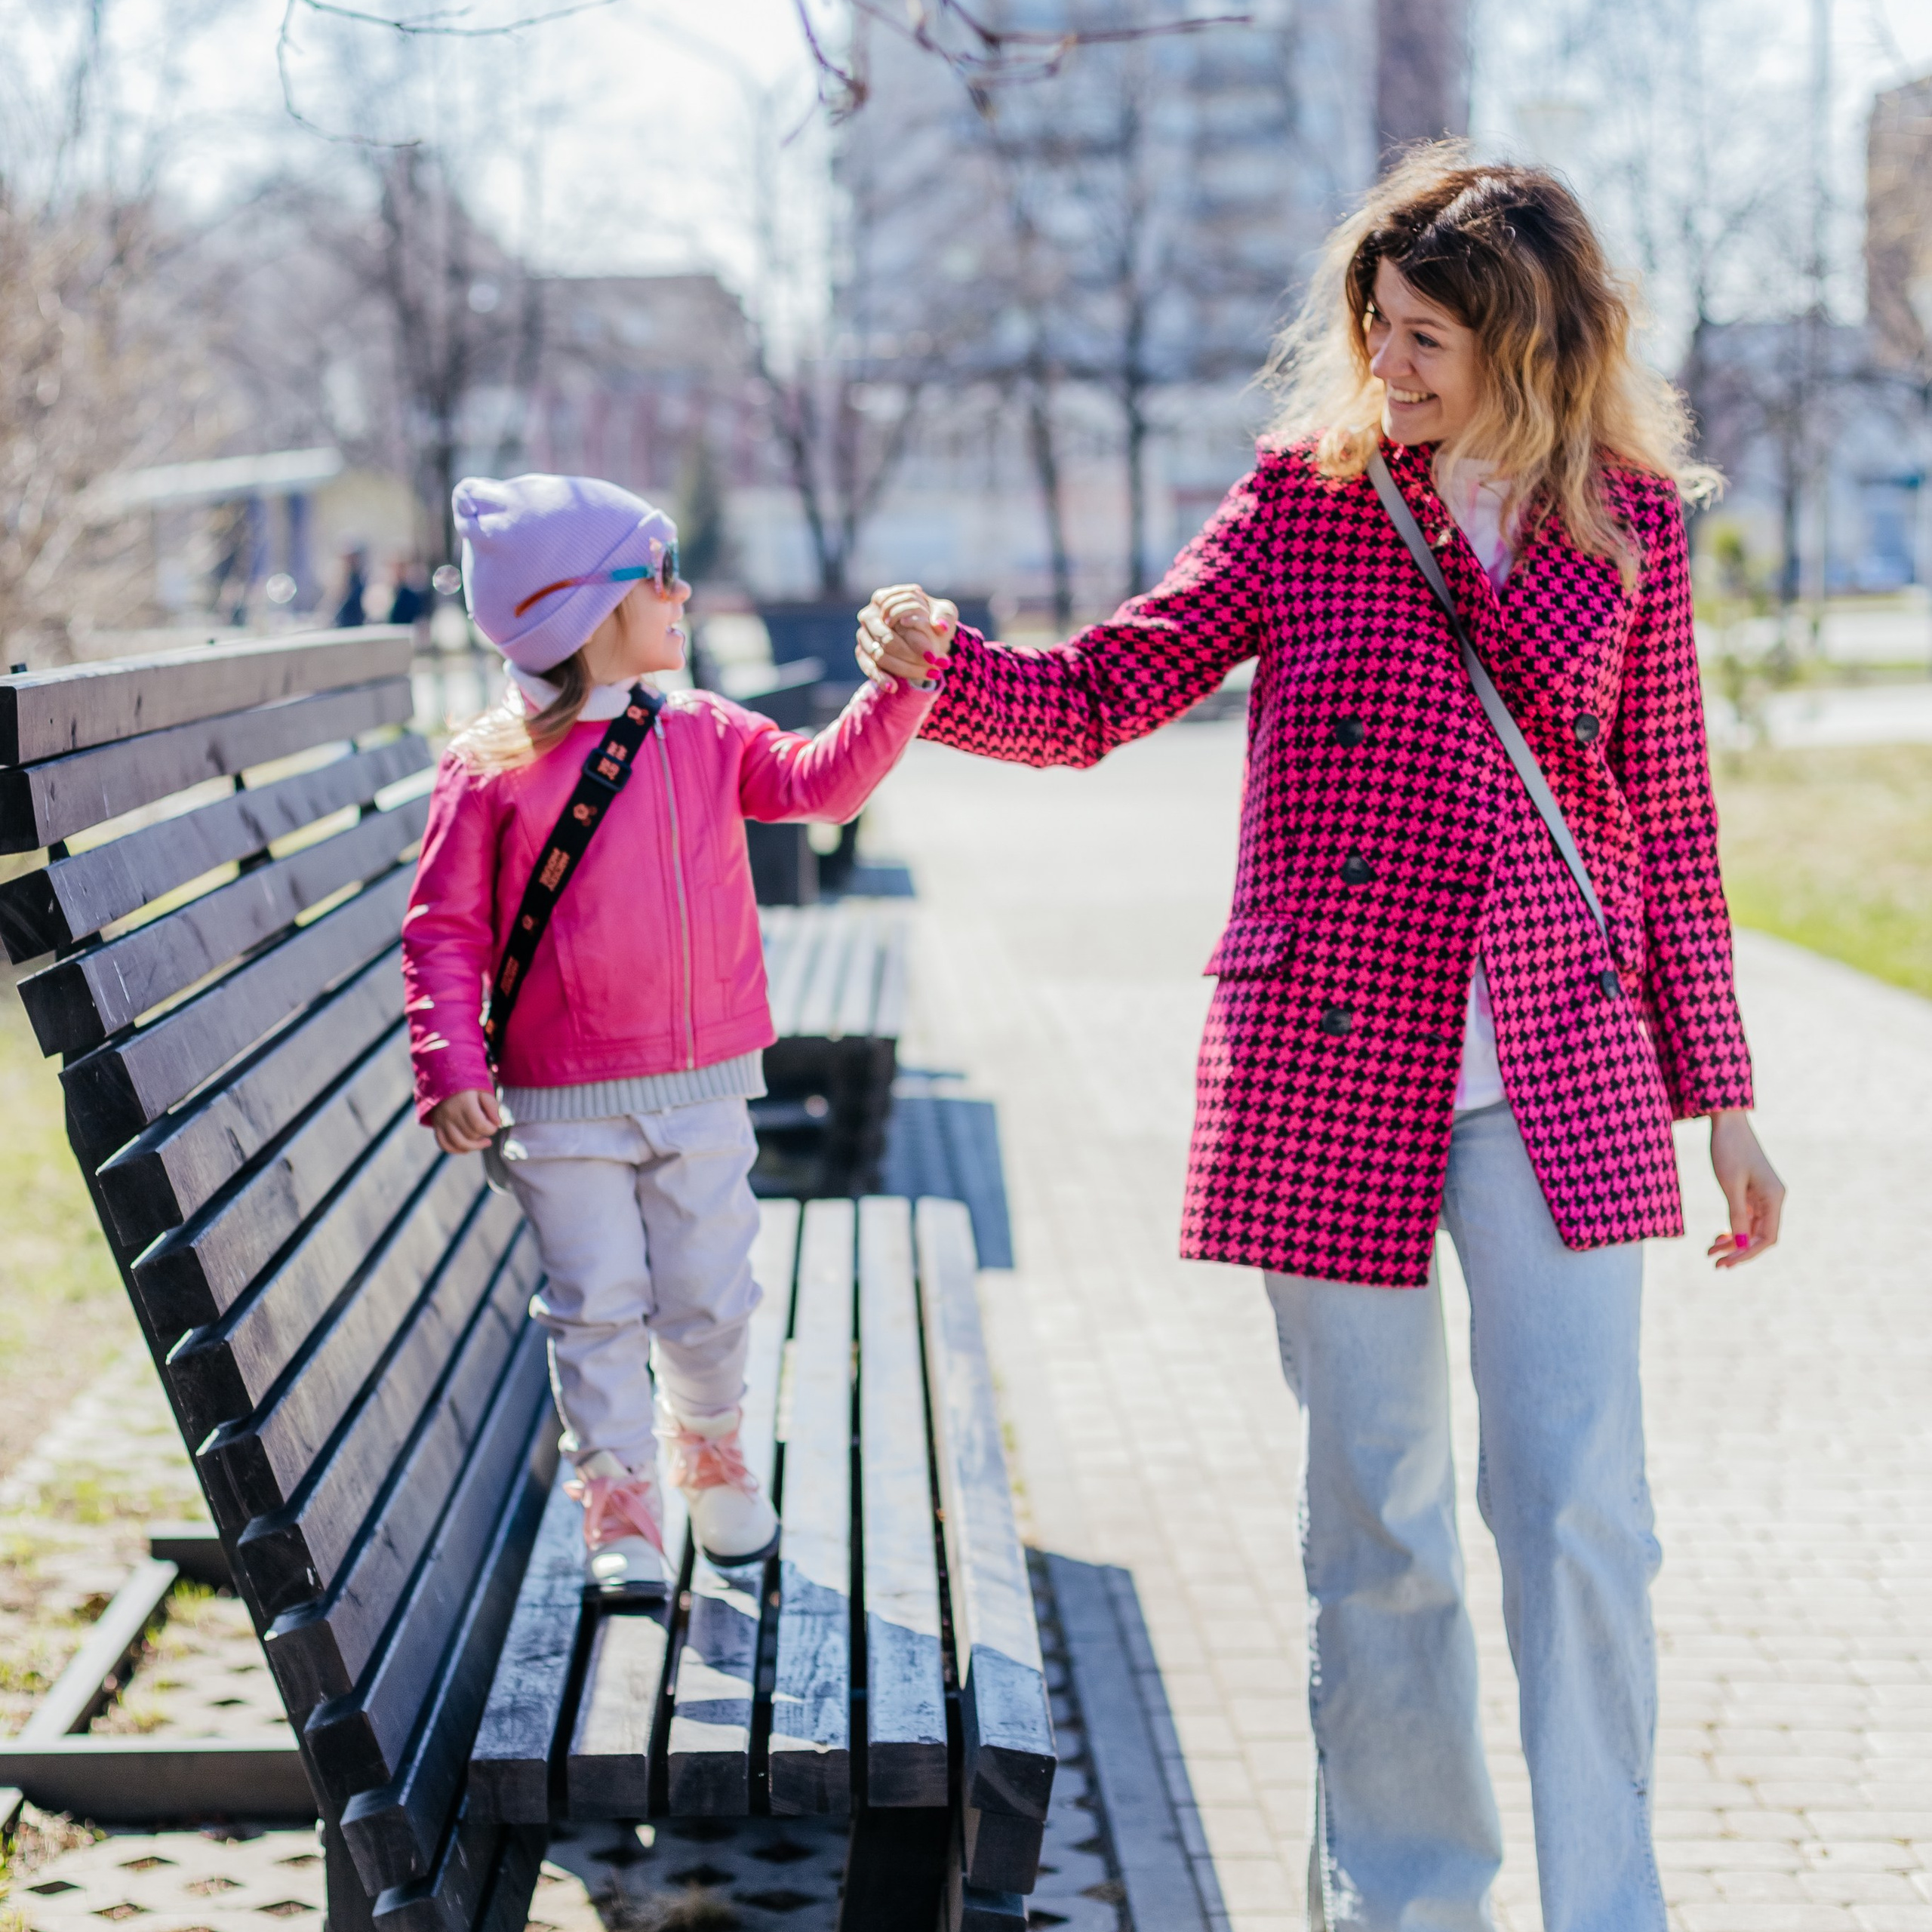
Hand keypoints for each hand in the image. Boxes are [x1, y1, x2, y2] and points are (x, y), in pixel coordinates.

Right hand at [430, 1088, 500, 1154]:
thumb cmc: (468, 1086)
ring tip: (483, 1142)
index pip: (479, 1125)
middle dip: (483, 1135)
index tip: (494, 1125)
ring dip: (473, 1147)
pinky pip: (444, 1144)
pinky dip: (456, 1150)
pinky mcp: (436, 1126)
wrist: (444, 1078)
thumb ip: (492, 1106)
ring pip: (457, 1143)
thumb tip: (498, 1124)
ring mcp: (442, 1121)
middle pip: (470, 1135)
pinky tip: (467, 1148)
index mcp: (464, 1103)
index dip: (490, 1129)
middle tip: (488, 1129)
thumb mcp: (483, 1090)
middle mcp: (451, 1113)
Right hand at [855, 585, 957, 688]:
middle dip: (911, 657)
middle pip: (887, 640)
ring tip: (925, 677)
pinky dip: (880, 678)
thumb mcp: (944, 612)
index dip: (916, 639)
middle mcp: (869, 616)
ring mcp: (863, 635)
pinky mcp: (862, 652)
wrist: (925, 631)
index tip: (934, 656)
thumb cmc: (932, 617)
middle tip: (933, 669)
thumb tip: (940, 626)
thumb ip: (944, 617)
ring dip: (903, 670)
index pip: (897, 619)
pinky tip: (893, 687)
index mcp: (884, 598)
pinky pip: (868, 666)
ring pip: (879, 656)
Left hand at [1706, 1109, 1783, 1267]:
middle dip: (1737, 1251)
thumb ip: (1736, 1216)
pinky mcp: (1751, 1191)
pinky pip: (1744, 1218)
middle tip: (1714, 1264)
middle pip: (1758, 1237)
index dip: (1747, 1254)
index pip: (1766, 1238)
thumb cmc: (1728, 1149)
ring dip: (1731, 1242)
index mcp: (1774, 1198)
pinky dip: (1731, 1228)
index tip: (1726, 1264)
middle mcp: (1773, 1199)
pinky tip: (1717, 1238)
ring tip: (1709, 1253)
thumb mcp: (1730, 1185)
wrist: (1727, 1121)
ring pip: (1749, 1229)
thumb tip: (1738, 1246)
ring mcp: (1763, 1196)